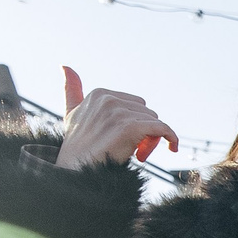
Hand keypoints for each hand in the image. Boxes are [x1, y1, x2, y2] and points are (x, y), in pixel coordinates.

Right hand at [55, 66, 177, 169]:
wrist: (75, 172)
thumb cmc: (76, 146)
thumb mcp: (71, 113)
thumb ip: (72, 90)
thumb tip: (65, 66)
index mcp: (100, 93)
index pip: (136, 104)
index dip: (136, 122)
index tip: (125, 139)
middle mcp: (109, 99)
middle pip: (147, 112)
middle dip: (145, 131)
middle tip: (133, 150)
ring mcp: (118, 112)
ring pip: (154, 122)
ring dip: (151, 140)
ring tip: (136, 154)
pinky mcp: (130, 127)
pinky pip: (162, 129)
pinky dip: (171, 137)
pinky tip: (173, 147)